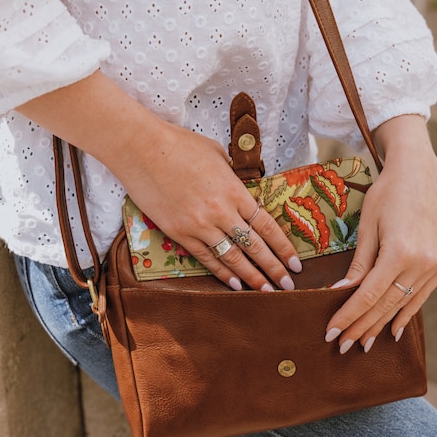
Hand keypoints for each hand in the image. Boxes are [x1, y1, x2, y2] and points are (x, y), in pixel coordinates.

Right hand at [18, 71, 301, 290]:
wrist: (140, 148)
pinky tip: (236, 285)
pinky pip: (206, 258)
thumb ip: (234, 177)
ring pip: (232, 258)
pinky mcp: (179, 234)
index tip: (296, 263)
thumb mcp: (218, 155)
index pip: (267, 227)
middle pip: (254, 247)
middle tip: (288, 287)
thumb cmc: (180, 145)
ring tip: (267, 292)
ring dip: (252, 277)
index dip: (284, 248)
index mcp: (235, 191)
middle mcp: (222, 213)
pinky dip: (222, 273)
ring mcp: (200, 226)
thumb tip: (241, 189)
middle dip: (274, 269)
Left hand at [324, 115, 436, 353]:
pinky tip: (393, 329)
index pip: (368, 295)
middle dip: (362, 327)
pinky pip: (421, 295)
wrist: (419, 174)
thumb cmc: (386, 195)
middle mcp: (423, 262)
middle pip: (385, 304)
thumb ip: (358, 265)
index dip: (348, 316)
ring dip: (381, 324)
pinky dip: (405, 312)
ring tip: (363, 343)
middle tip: (343, 345)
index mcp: (400, 252)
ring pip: (403, 303)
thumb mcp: (367, 228)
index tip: (332, 333)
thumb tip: (341, 295)